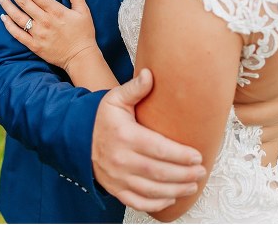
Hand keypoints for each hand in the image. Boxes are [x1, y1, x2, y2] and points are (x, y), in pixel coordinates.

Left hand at [0, 0, 97, 70]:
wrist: (81, 56)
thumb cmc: (84, 32)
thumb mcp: (84, 10)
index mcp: (57, 11)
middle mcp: (45, 21)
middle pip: (24, 2)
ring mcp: (38, 34)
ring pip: (18, 17)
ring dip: (7, 5)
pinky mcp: (34, 45)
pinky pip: (17, 34)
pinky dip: (8, 25)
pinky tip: (3, 16)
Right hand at [92, 69, 206, 211]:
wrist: (76, 139)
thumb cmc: (101, 118)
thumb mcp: (115, 99)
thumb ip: (134, 88)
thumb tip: (150, 74)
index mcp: (124, 136)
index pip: (157, 149)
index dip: (179, 155)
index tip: (197, 156)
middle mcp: (120, 159)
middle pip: (157, 172)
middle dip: (183, 174)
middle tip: (201, 172)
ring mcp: (116, 177)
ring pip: (150, 189)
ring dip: (174, 190)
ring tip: (193, 185)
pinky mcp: (114, 189)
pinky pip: (136, 201)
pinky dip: (155, 203)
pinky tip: (172, 198)